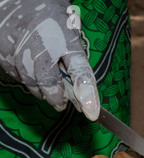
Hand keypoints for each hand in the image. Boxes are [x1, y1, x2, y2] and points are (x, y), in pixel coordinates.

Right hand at [0, 0, 99, 119]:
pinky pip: (16, 74)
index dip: (87, 94)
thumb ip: (74, 58)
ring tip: (48, 91)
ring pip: (31, 82)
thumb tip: (81, 90)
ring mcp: (19, 47)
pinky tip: (30, 72)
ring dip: (41, 90)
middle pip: (49, 82)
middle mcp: (42, 43)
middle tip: (61, 104)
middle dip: (56, 97)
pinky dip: (25, 79)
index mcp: (65, 37)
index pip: (80, 71)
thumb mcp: (69, 30)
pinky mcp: (2, 50)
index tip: (91, 112)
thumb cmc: (49, 16)